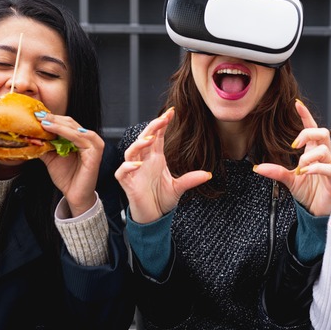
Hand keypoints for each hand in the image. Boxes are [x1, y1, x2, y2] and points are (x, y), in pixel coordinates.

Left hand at [37, 113, 104, 217]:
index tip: (36, 116)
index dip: (51, 119)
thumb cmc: (66, 177)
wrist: (74, 194)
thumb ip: (44, 145)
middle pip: (70, 122)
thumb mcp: (51, 158)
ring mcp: (93, 145)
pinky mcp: (95, 152)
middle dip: (53, 119)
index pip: (65, 123)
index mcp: (78, 139)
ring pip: (75, 129)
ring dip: (58, 125)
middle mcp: (87, 139)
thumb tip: (30, 135)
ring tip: (44, 123)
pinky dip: (69, 133)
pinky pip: (83, 138)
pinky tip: (56, 130)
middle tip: (38, 116)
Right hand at [114, 108, 210, 222]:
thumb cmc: (162, 199)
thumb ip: (190, 180)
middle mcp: (144, 161)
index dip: (162, 124)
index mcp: (156, 158)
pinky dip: (127, 167)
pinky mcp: (127, 183)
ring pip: (131, 152)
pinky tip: (137, 164)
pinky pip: (122, 172)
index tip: (171, 112)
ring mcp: (134, 171)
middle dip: (152, 128)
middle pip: (144, 139)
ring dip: (139, 144)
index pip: (157, 136)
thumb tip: (208, 174)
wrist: (153, 217)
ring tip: (150, 140)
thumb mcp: (178, 188)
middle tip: (162, 119)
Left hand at [253, 100, 330, 216]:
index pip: (312, 129)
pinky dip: (315, 168)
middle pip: (323, 133)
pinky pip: (329, 168)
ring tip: (300, 167)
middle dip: (308, 133)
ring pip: (325, 150)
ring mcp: (330, 167)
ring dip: (309, 156)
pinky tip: (305, 172)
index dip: (306, 116)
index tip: (297, 104)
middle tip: (294, 144)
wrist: (318, 211)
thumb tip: (256, 167)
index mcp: (313, 153)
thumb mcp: (289, 180)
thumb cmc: (309, 193)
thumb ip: (276, 171)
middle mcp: (323, 157)